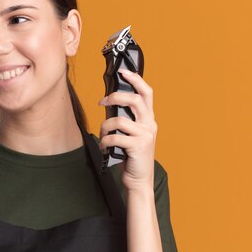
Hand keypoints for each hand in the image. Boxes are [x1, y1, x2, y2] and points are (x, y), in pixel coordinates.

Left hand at [99, 68, 156, 190]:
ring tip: (103, 135)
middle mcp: (150, 124)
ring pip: (119, 120)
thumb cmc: (131, 156)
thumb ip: (126, 120)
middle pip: (133, 100)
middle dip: (114, 97)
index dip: (135, 80)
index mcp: (148, 119)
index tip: (123, 72)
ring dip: (105, 126)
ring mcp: (145, 135)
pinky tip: (104, 147)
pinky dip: (105, 141)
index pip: (147, 93)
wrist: (139, 179)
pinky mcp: (138, 146)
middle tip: (102, 101)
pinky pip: (115, 137)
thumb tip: (109, 103)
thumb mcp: (131, 134)